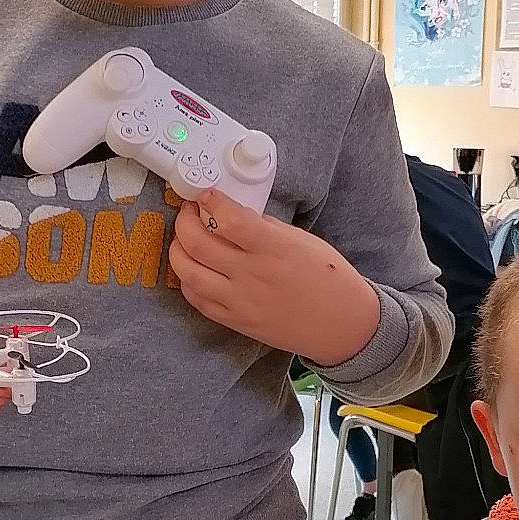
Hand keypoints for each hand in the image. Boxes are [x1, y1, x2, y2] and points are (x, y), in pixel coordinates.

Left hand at [167, 189, 379, 363]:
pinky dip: (187, 280)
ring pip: (188, 272)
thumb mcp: (302, 241)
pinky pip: (197, 299)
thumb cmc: (329, 279)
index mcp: (274, 250)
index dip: (211, 201)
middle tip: (190, 212)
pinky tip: (193, 268)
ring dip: (178, 250)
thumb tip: (232, 215)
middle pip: (197, 243)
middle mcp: (252, 275)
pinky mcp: (235, 321)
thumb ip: (265, 227)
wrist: (340, 325)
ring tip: (185, 239)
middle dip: (185, 220)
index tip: (207, 194)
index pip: (229, 219)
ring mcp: (240, 301)